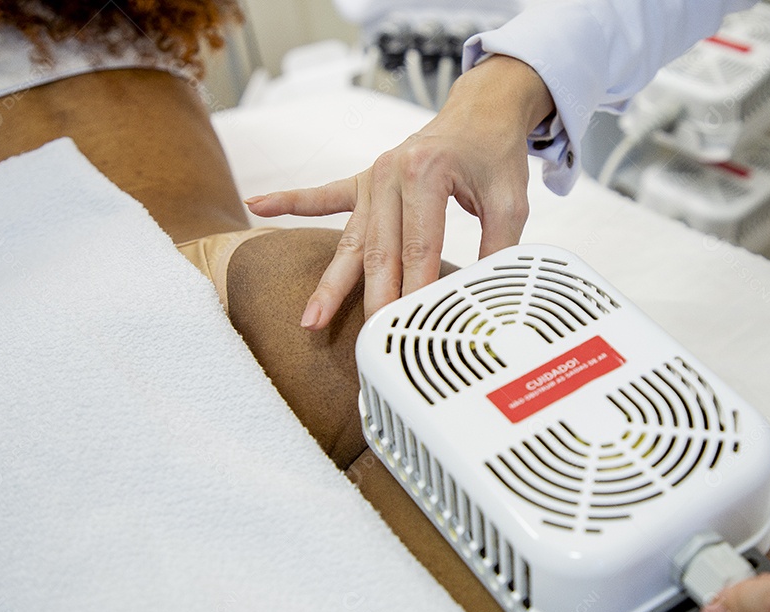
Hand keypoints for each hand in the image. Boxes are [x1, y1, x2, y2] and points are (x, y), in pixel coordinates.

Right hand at [246, 55, 554, 328]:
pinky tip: (259, 207)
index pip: (419, 246)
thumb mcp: (510, 200)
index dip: (417, 289)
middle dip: (372, 300)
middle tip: (367, 342)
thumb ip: (498, 249)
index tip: (411, 325)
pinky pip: (325, 195)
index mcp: (426, 174)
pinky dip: (291, 201)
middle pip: (379, 251)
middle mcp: (391, 173)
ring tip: (310, 318)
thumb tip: (488, 295)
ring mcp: (373, 177)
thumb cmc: (493, 154)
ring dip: (330, 282)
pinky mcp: (364, 180)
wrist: (480, 111)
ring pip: (350, 240)